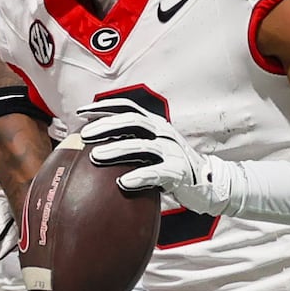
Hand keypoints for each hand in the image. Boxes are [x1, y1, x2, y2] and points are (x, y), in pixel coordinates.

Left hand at [77, 96, 232, 213]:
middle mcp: (163, 133)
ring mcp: (172, 151)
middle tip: (85, 135)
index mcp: (155, 124)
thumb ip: (132, 144)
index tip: (81, 112)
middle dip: (107, 126)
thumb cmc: (172, 167)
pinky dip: (138, 176)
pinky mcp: (178, 172)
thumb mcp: (153, 150)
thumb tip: (95, 146)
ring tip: (95, 157)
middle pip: (132, 122)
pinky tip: (122, 182)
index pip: (128, 108)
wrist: (208, 183)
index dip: (104, 107)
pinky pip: (156, 172)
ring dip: (117, 150)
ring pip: (142, 146)